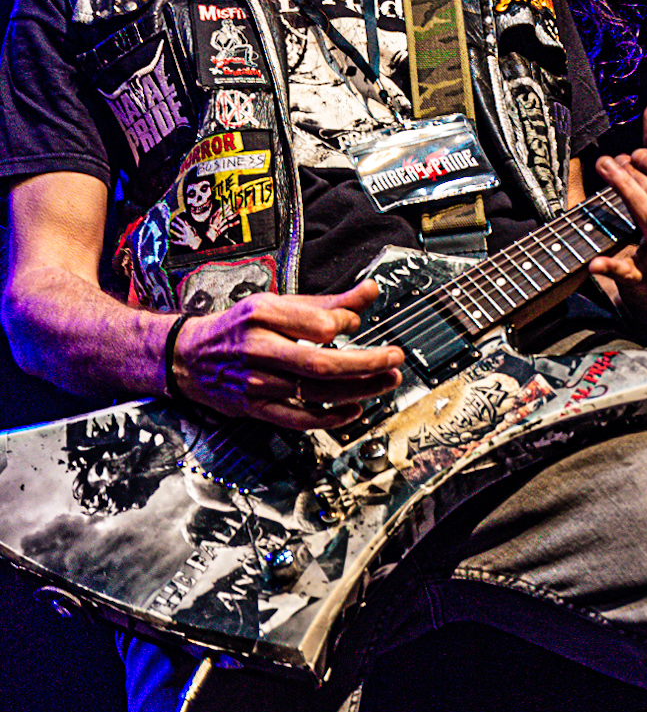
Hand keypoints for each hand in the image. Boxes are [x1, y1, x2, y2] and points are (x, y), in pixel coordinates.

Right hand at [169, 281, 404, 432]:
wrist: (187, 357)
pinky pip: (299, 419)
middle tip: (394, 358)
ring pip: (315, 392)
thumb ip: (326, 302)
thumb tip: (370, 291)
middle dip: (366, 363)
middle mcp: (258, 348)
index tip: (358, 324)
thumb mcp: (276, 303)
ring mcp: (256, 382)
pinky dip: (331, 418)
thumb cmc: (237, 327)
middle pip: (321, 363)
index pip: (319, 324)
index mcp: (263, 314)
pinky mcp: (256, 408)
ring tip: (388, 381)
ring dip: (359, 389)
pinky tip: (355, 410)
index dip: (347, 325)